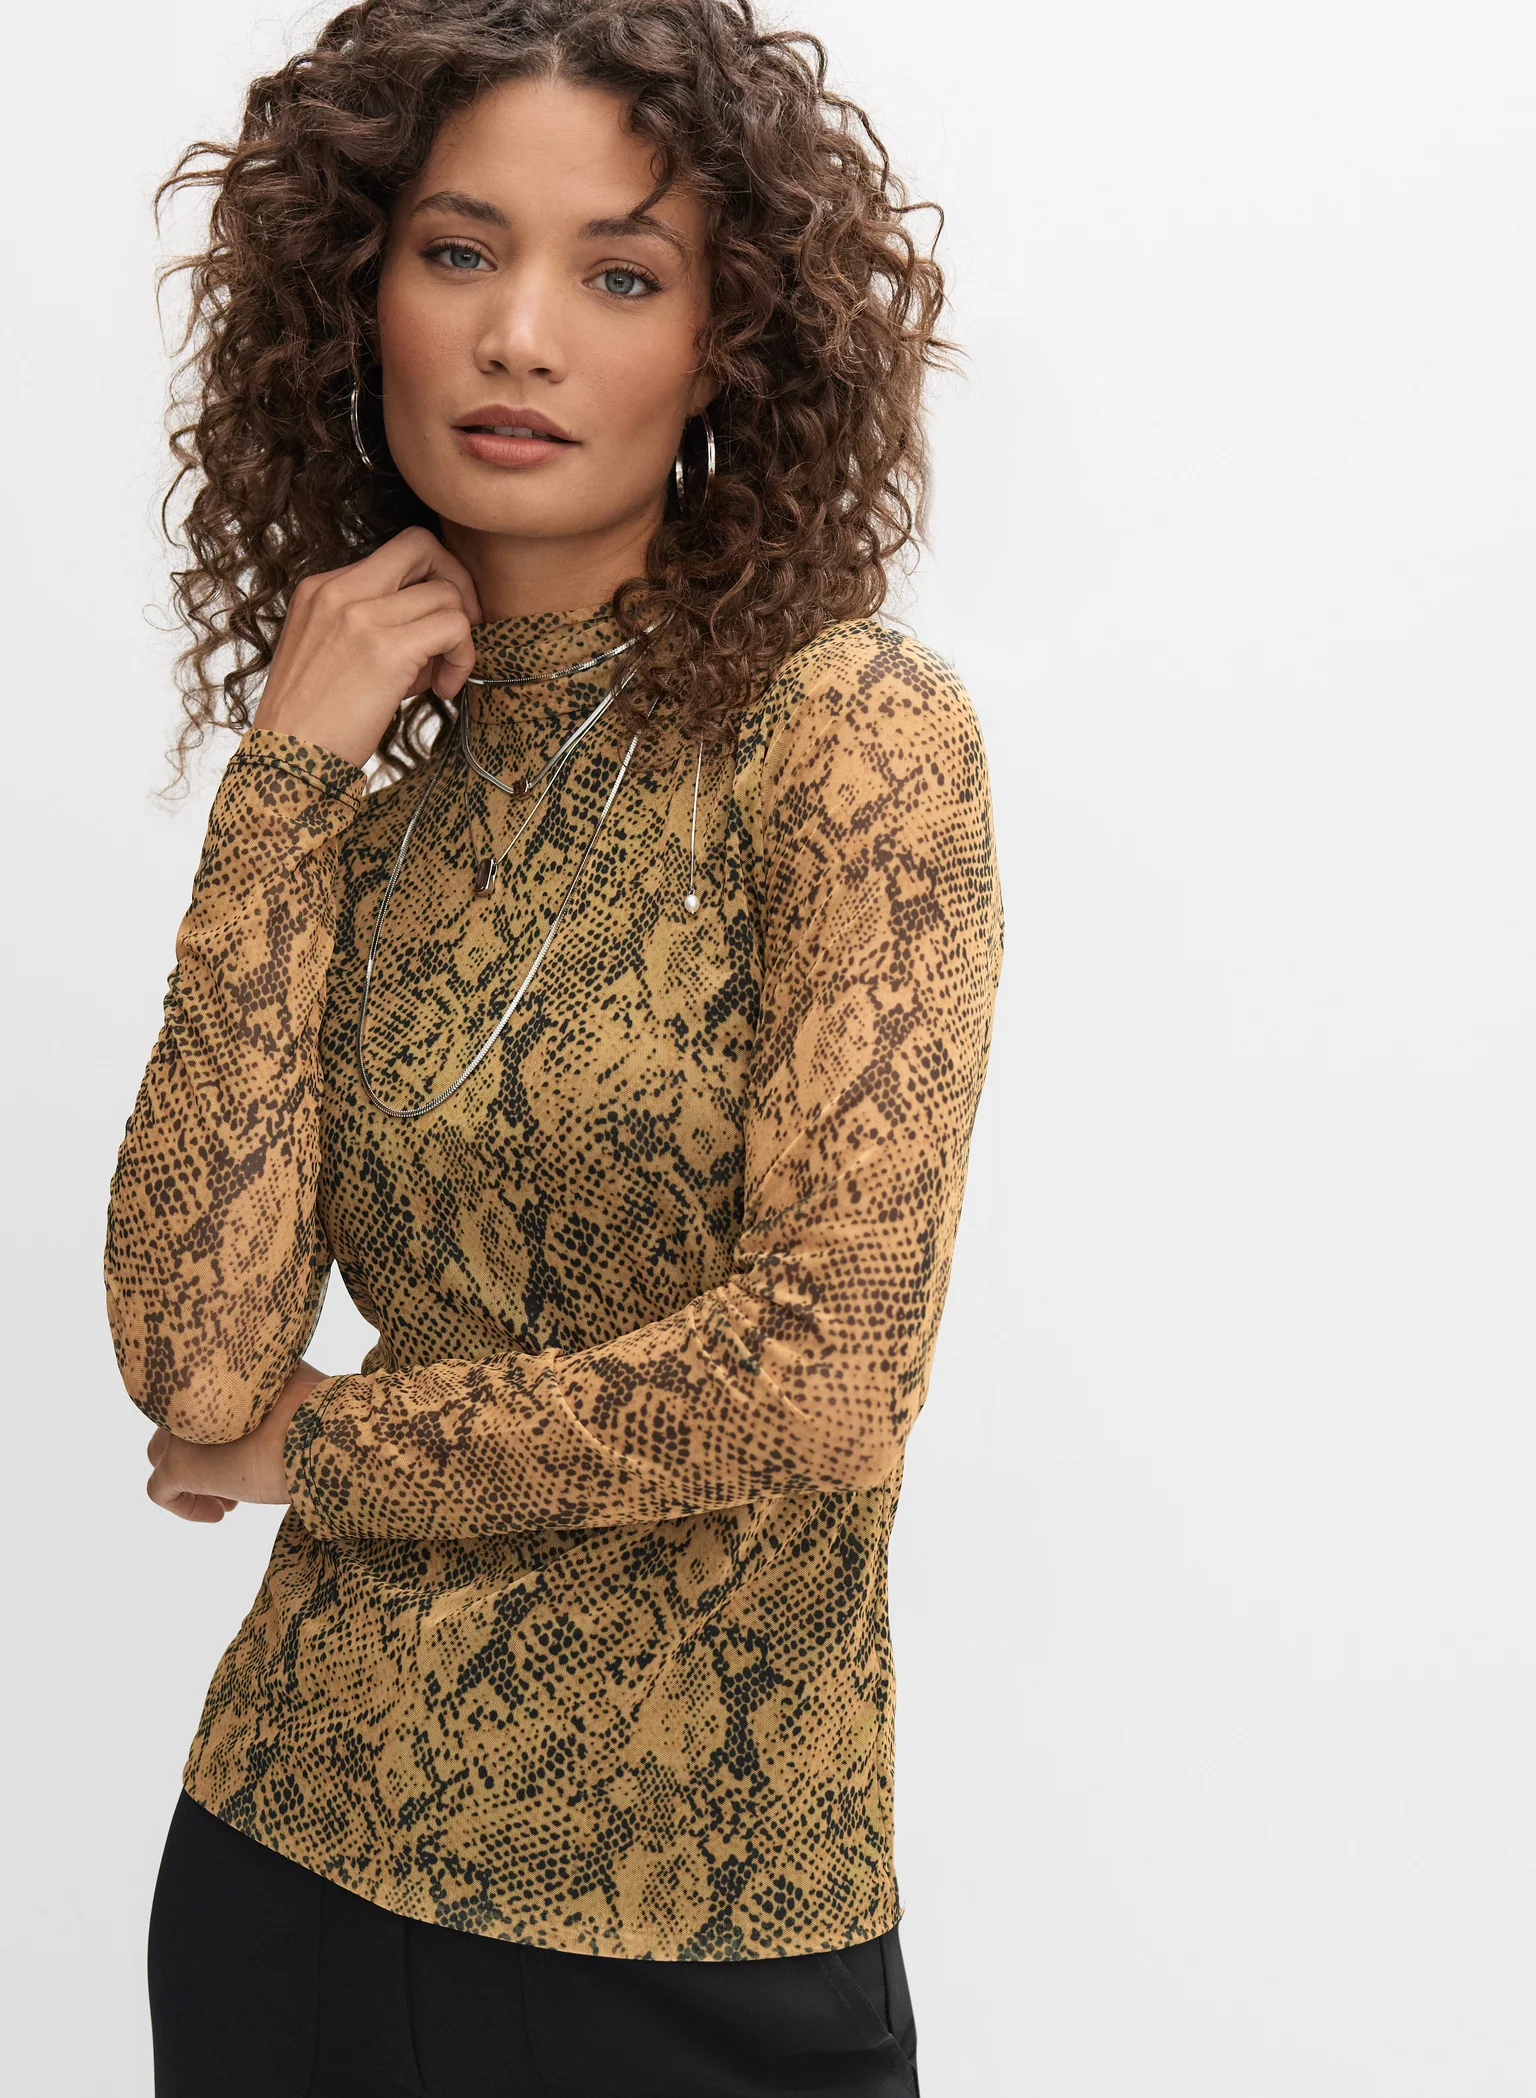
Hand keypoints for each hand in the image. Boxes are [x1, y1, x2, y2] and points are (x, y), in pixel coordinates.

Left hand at [144, 1361, 330, 1522]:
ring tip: (232, 1498)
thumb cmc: (320, 1413)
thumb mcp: (292, 1384)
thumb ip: (270, 1386)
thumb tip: (279, 1400)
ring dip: (195, 1479)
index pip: (202, 1399)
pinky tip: (220, 1513)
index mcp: (218, 1371)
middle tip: (238, 1474)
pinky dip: (186, 1506)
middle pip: (178, 1427)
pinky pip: (162, 1491)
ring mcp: (181, 1430)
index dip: (223, 1429)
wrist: (321, 1435)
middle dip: (205, 1453)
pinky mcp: (177, 1466)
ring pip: (164, 1455)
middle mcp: (191, 1395)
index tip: (249, 1447)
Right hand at [251, 526, 483, 767]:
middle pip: (422, 546)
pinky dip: (463, 658)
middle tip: (458, 632)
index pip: (396, 553)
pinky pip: (455, 628)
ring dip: (458, 638)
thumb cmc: (314, 720)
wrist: (286, 760)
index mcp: (322, 588)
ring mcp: (361, 615)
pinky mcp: (386, 648)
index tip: (436, 620)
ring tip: (437, 678)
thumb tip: (437, 626)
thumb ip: (373, 627)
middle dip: (457, 584)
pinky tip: (443, 689)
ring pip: (447, 595)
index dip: (429, 580)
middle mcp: (339, 590)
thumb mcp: (330, 654)